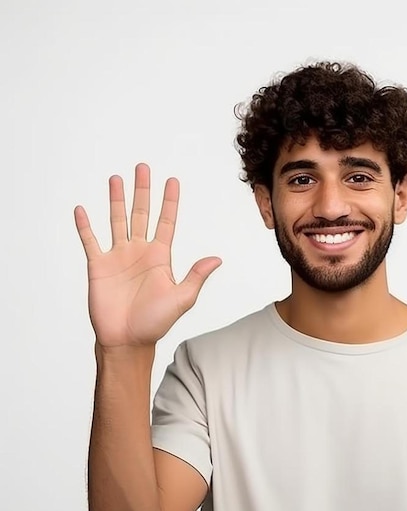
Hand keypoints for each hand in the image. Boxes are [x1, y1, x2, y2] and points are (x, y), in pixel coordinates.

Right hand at [74, 163, 220, 347]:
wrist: (127, 340)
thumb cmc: (156, 322)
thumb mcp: (182, 298)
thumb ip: (196, 276)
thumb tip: (217, 259)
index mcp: (160, 257)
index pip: (166, 221)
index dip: (169, 201)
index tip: (172, 180)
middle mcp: (139, 252)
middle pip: (141, 214)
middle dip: (142, 191)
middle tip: (142, 167)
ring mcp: (118, 257)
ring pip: (117, 220)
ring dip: (116, 200)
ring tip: (116, 178)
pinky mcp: (98, 266)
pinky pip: (90, 241)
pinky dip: (85, 226)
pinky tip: (82, 209)